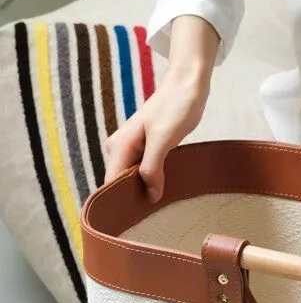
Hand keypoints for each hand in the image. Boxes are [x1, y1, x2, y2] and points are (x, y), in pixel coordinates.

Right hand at [104, 16, 218, 200]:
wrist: (187, 84)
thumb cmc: (176, 106)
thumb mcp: (164, 139)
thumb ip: (152, 167)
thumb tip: (150, 195)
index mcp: (119, 146)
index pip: (110, 184)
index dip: (121, 201)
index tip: (135, 217)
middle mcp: (120, 148)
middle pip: (121, 183)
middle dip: (134, 197)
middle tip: (153, 212)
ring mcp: (133, 148)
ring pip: (133, 178)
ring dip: (145, 189)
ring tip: (159, 202)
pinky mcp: (147, 148)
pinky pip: (144, 171)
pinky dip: (153, 180)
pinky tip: (164, 188)